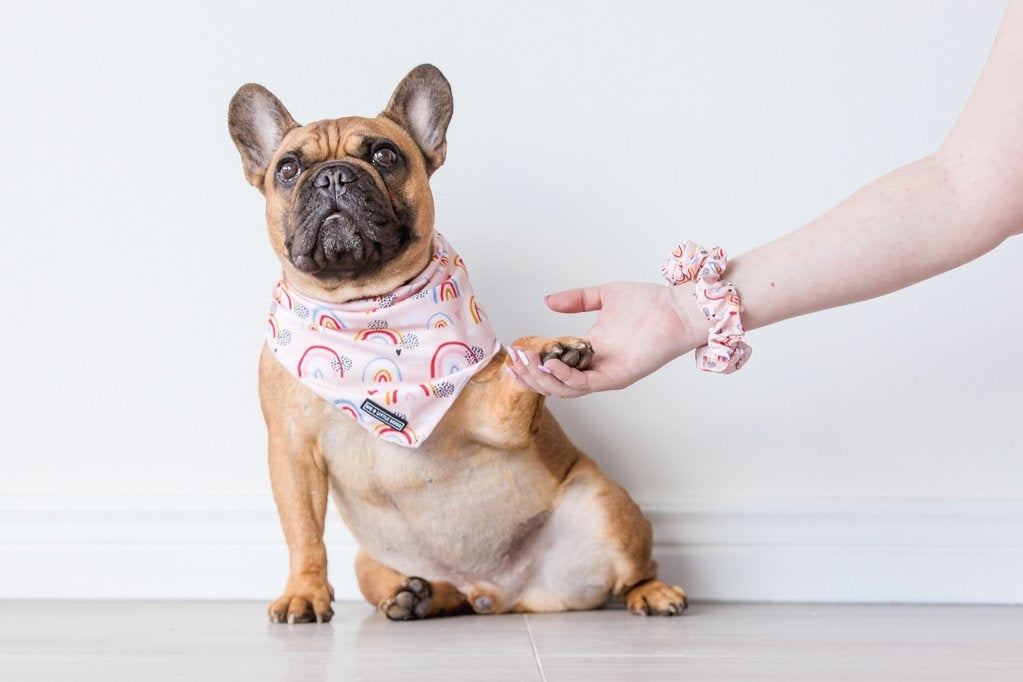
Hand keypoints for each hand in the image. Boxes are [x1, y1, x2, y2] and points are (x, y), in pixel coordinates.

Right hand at [506, 281, 696, 396]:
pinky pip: (585, 384)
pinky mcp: (618, 376)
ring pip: (566, 389)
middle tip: (514, 360)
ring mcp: (606, 373)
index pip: (554, 364)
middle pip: (555, 383)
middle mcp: (596, 366)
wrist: (679, 308)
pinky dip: (565, 377)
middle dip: (531, 374)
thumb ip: (575, 300)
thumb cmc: (649, 302)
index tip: (514, 351)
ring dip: (543, 378)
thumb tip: (547, 300)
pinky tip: (550, 363)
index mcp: (590, 350)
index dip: (533, 361)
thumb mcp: (603, 296)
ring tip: (525, 363)